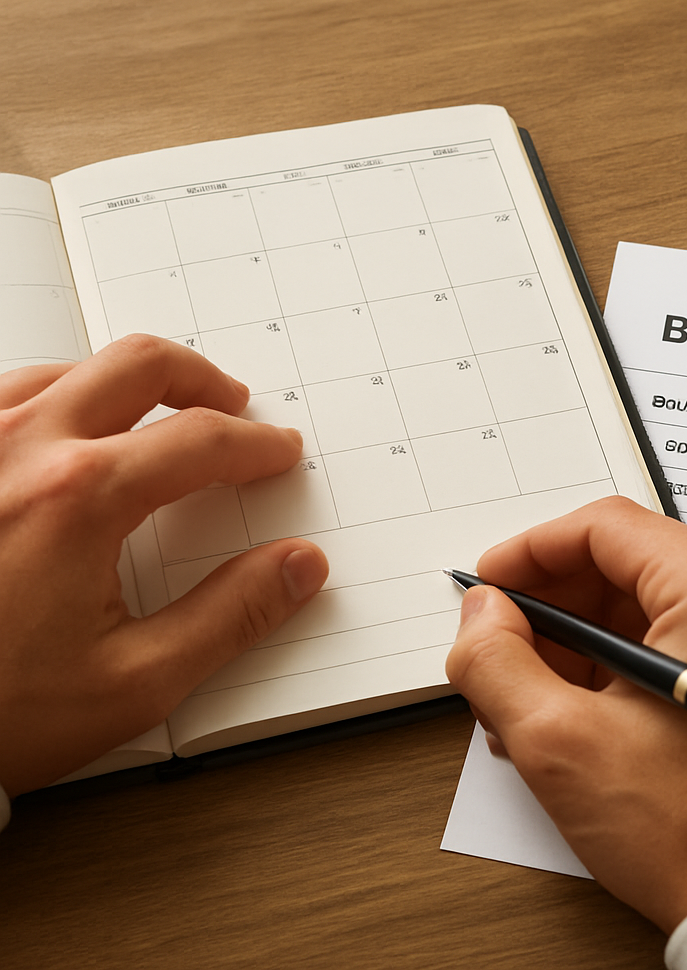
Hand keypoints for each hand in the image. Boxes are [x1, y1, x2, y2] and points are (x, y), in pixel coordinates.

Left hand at [0, 335, 327, 796]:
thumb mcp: (133, 682)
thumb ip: (231, 616)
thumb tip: (297, 568)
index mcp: (77, 497)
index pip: (200, 440)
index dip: (256, 444)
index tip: (277, 453)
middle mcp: (19, 449)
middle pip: (138, 365)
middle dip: (201, 379)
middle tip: (230, 404)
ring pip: (70, 369)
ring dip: (129, 385)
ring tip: (155, 416)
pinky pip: (11, 393)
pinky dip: (60, 397)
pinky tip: (71, 433)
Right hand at [445, 496, 686, 934]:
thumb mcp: (561, 745)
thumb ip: (497, 662)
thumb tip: (482, 617)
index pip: (608, 528)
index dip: (533, 551)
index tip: (492, 584)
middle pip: (630, 565)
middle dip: (554, 606)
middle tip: (503, 647)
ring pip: (652, 607)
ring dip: (582, 641)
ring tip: (531, 697)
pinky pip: (681, 643)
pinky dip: (623, 666)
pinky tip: (578, 712)